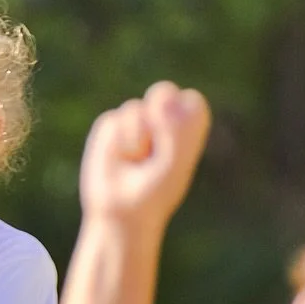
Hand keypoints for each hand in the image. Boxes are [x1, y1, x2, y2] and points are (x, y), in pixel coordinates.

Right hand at [79, 82, 211, 229]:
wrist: (122, 212)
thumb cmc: (154, 193)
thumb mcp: (173, 163)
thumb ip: (175, 129)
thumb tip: (161, 97)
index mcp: (187, 130)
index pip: (192, 103)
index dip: (181, 118)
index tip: (174, 145)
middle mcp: (163, 122)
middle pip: (163, 91)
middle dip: (158, 114)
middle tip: (154, 146)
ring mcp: (137, 122)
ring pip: (135, 108)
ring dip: (136, 137)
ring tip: (136, 160)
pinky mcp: (112, 126)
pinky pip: (114, 119)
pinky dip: (119, 141)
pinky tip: (119, 158)